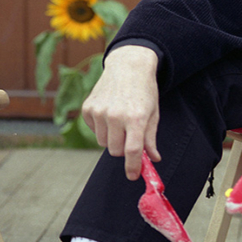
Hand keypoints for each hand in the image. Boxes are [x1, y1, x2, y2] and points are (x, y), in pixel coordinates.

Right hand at [82, 45, 159, 179]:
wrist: (129, 66)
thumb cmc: (144, 91)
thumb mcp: (153, 113)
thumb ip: (151, 139)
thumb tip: (154, 159)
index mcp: (136, 118)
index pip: (132, 151)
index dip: (132, 167)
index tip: (133, 175)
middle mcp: (116, 115)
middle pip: (116, 150)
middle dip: (124, 149)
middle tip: (130, 136)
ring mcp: (99, 111)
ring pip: (103, 143)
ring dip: (112, 138)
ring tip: (121, 120)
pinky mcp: (88, 108)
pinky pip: (94, 130)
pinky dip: (102, 127)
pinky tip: (110, 111)